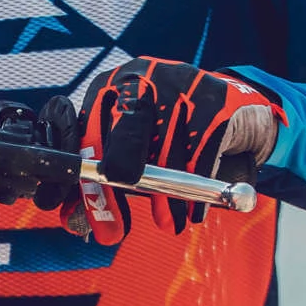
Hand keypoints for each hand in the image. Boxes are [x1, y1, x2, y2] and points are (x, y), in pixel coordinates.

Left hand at [51, 57, 284, 243]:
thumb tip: (76, 221)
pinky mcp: (216, 101)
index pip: (90, 132)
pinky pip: (202, 153)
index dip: (90, 180)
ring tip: (168, 223)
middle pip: (125, 137)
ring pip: (167, 151)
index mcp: (111, 85)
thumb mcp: (134, 140)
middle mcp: (142, 77)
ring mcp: (180, 85)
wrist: (229, 104)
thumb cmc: (168, 128)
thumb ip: (105, 174)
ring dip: (166, 197)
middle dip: (121, 188)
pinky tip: (193, 211)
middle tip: (118, 228)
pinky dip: (198, 189)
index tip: (93, 218)